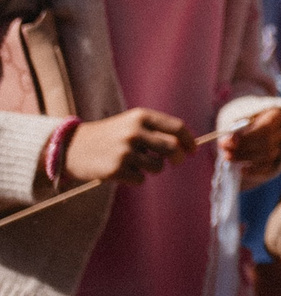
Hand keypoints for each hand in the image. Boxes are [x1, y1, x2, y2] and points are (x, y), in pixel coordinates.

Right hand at [63, 107, 193, 184]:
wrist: (72, 147)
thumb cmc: (109, 136)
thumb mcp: (131, 123)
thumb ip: (157, 130)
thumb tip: (187, 146)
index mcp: (141, 116)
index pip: (177, 128)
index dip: (189, 140)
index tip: (193, 150)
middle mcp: (135, 131)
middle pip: (173, 148)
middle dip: (179, 158)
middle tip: (177, 162)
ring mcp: (125, 150)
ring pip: (158, 167)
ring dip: (153, 169)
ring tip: (136, 164)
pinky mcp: (116, 169)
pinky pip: (141, 179)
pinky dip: (135, 178)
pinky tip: (121, 171)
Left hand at [221, 105, 280, 182]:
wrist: (256, 131)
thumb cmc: (248, 123)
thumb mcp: (243, 119)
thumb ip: (237, 128)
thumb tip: (229, 140)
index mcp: (277, 115)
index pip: (266, 127)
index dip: (247, 136)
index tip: (228, 141)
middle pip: (268, 142)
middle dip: (244, 148)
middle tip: (225, 151)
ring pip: (268, 155)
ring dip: (246, 158)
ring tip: (228, 157)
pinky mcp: (278, 161)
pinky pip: (269, 168)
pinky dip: (255, 171)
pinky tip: (242, 170)